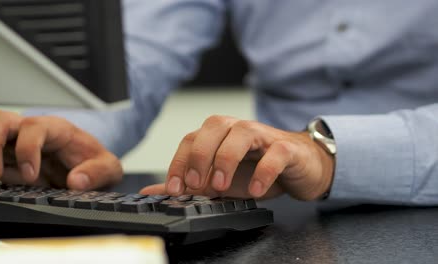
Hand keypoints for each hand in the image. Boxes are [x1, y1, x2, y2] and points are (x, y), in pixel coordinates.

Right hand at [0, 110, 122, 189]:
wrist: (86, 163)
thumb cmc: (93, 161)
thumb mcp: (109, 168)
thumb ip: (98, 172)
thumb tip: (77, 181)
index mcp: (58, 129)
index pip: (34, 127)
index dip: (27, 149)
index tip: (30, 175)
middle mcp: (32, 129)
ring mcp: (15, 139)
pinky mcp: (4, 151)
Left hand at [142, 115, 333, 200]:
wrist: (299, 167)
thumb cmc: (257, 168)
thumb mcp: (218, 180)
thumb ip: (189, 184)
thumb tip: (154, 191)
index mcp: (218, 135)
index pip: (191, 139)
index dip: (179, 162)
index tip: (174, 188)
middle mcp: (238, 129)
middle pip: (213, 127)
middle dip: (200, 156)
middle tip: (195, 184)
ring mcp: (263, 136)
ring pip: (242, 134)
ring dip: (226, 158)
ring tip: (221, 185)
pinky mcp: (286, 148)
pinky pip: (275, 153)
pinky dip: (264, 171)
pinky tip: (256, 190)